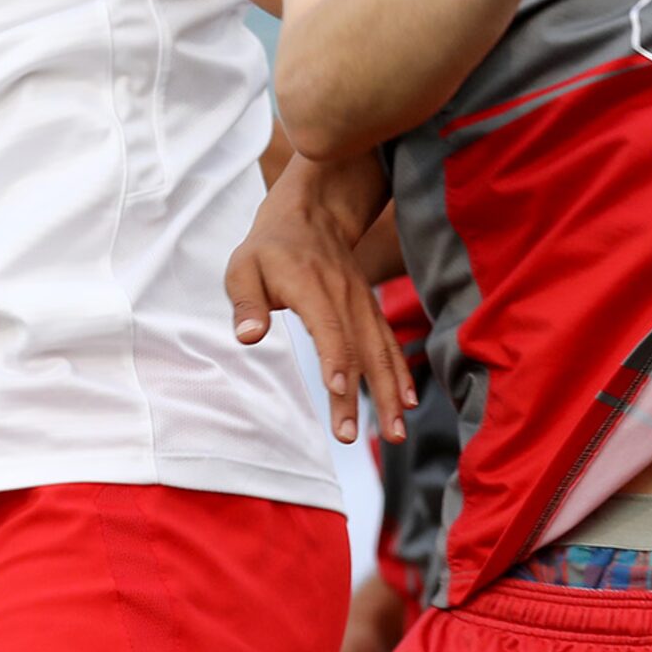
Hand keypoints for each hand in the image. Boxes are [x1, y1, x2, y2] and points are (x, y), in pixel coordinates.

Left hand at [226, 154, 413, 444]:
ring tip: (396, 432)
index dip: (334, 358)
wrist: (310, 215)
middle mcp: (344, 296)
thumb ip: (246, 304)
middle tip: (353, 436)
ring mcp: (362, 303)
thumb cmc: (269, 248)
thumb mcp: (243, 268)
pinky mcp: (369, 311)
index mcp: (311, 286)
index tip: (337, 390)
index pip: (328, 326)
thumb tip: (248, 337)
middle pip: (358, 348)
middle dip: (362, 394)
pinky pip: (389, 344)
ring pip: (380, 351)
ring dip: (389, 392)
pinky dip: (400, 373)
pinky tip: (407, 402)